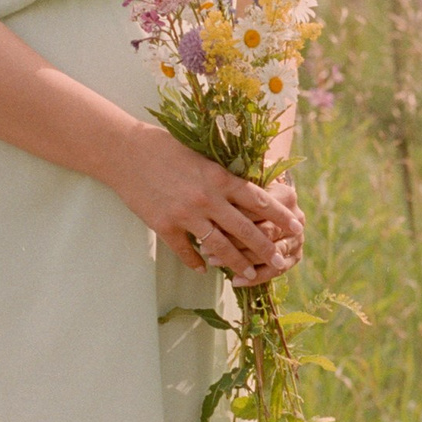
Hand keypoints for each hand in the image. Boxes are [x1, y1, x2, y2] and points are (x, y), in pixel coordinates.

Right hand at [109, 127, 303, 285]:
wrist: (125, 152)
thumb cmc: (165, 147)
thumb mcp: (202, 156)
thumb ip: (224, 176)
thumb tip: (250, 191)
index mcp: (220, 177)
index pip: (260, 200)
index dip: (281, 216)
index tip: (296, 227)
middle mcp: (208, 198)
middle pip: (245, 229)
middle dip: (267, 249)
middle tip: (282, 263)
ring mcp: (186, 214)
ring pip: (219, 246)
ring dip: (237, 263)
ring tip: (251, 275)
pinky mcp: (164, 226)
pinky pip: (186, 251)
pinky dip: (196, 262)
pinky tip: (205, 270)